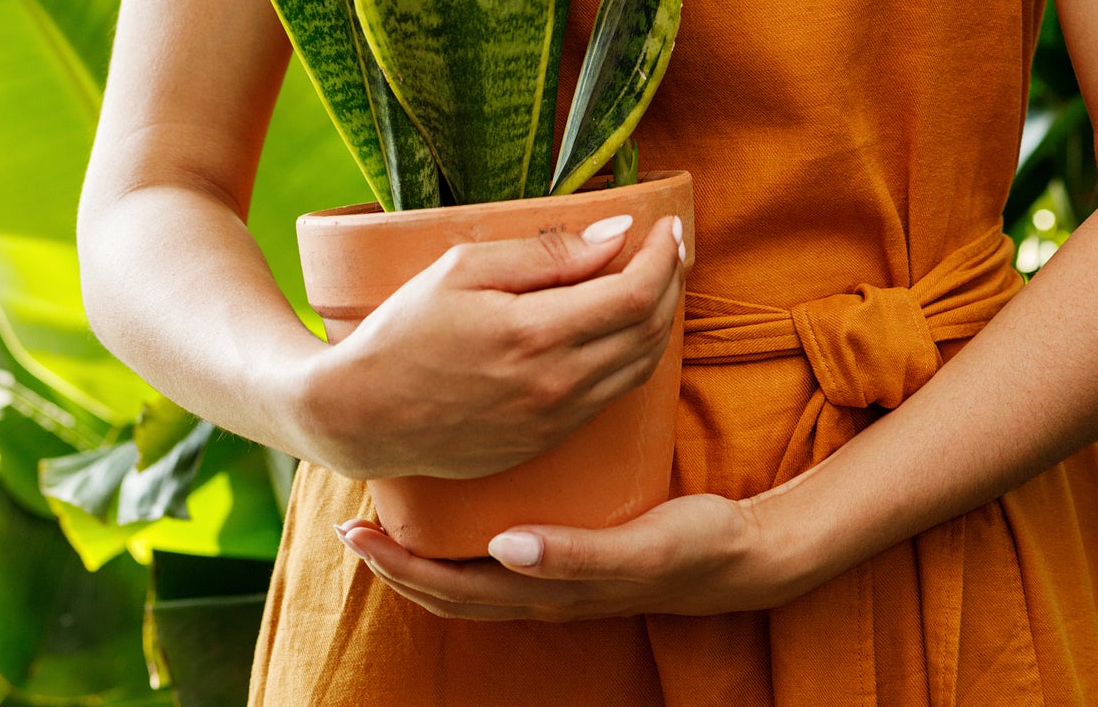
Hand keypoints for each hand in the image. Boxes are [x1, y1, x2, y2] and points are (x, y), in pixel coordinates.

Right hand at [295, 212, 684, 480]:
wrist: (362, 416)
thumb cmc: (405, 329)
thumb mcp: (464, 268)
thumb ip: (547, 253)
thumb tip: (619, 234)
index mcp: (535, 335)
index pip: (634, 295)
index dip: (663, 256)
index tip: (669, 226)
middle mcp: (555, 385)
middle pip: (649, 331)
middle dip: (672, 282)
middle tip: (672, 245)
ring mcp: (553, 421)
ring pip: (639, 368)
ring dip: (659, 320)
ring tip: (657, 279)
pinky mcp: (545, 442)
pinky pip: (611, 395)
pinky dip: (632, 355)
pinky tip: (623, 326)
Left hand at [333, 489, 803, 621]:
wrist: (745, 554)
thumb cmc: (693, 546)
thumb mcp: (639, 548)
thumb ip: (575, 553)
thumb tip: (504, 548)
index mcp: (547, 587)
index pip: (453, 589)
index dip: (400, 566)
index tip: (358, 531)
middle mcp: (543, 589)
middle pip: (449, 592)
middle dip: (396, 564)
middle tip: (352, 523)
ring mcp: (558, 576)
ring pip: (471, 580)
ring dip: (424, 557)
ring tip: (392, 519)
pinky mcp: (575, 554)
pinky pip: (501, 558)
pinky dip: (465, 543)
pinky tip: (463, 505)